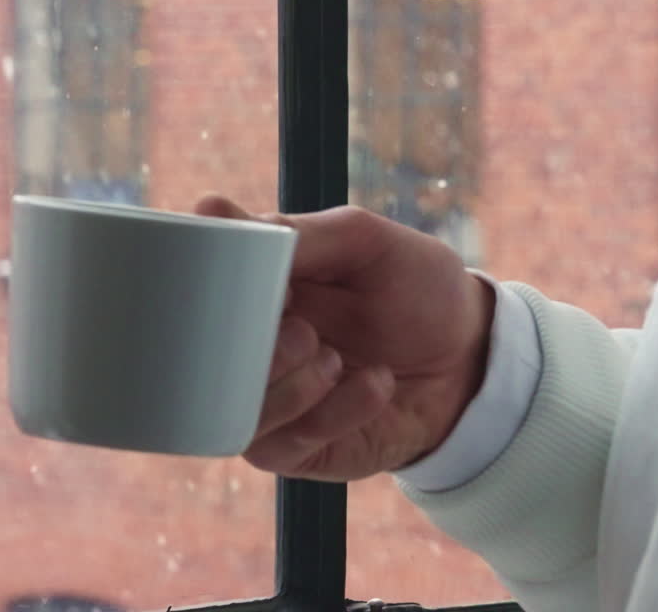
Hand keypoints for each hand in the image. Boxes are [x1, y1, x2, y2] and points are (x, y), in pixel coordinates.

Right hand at [195, 195, 495, 481]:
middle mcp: (244, 344)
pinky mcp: (289, 449)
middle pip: (198, 357)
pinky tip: (375, 385)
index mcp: (249, 289)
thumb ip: (296, 233)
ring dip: (288, 385)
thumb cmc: (414, 288)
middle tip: (304, 329)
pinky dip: (332, 412)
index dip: (204, 286)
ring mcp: (262, 399)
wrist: (470, 360)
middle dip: (250, 346)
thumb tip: (210, 209)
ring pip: (234, 408)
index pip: (187, 286)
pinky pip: (280, 444)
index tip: (260, 282)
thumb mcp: (364, 241)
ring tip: (335, 359)